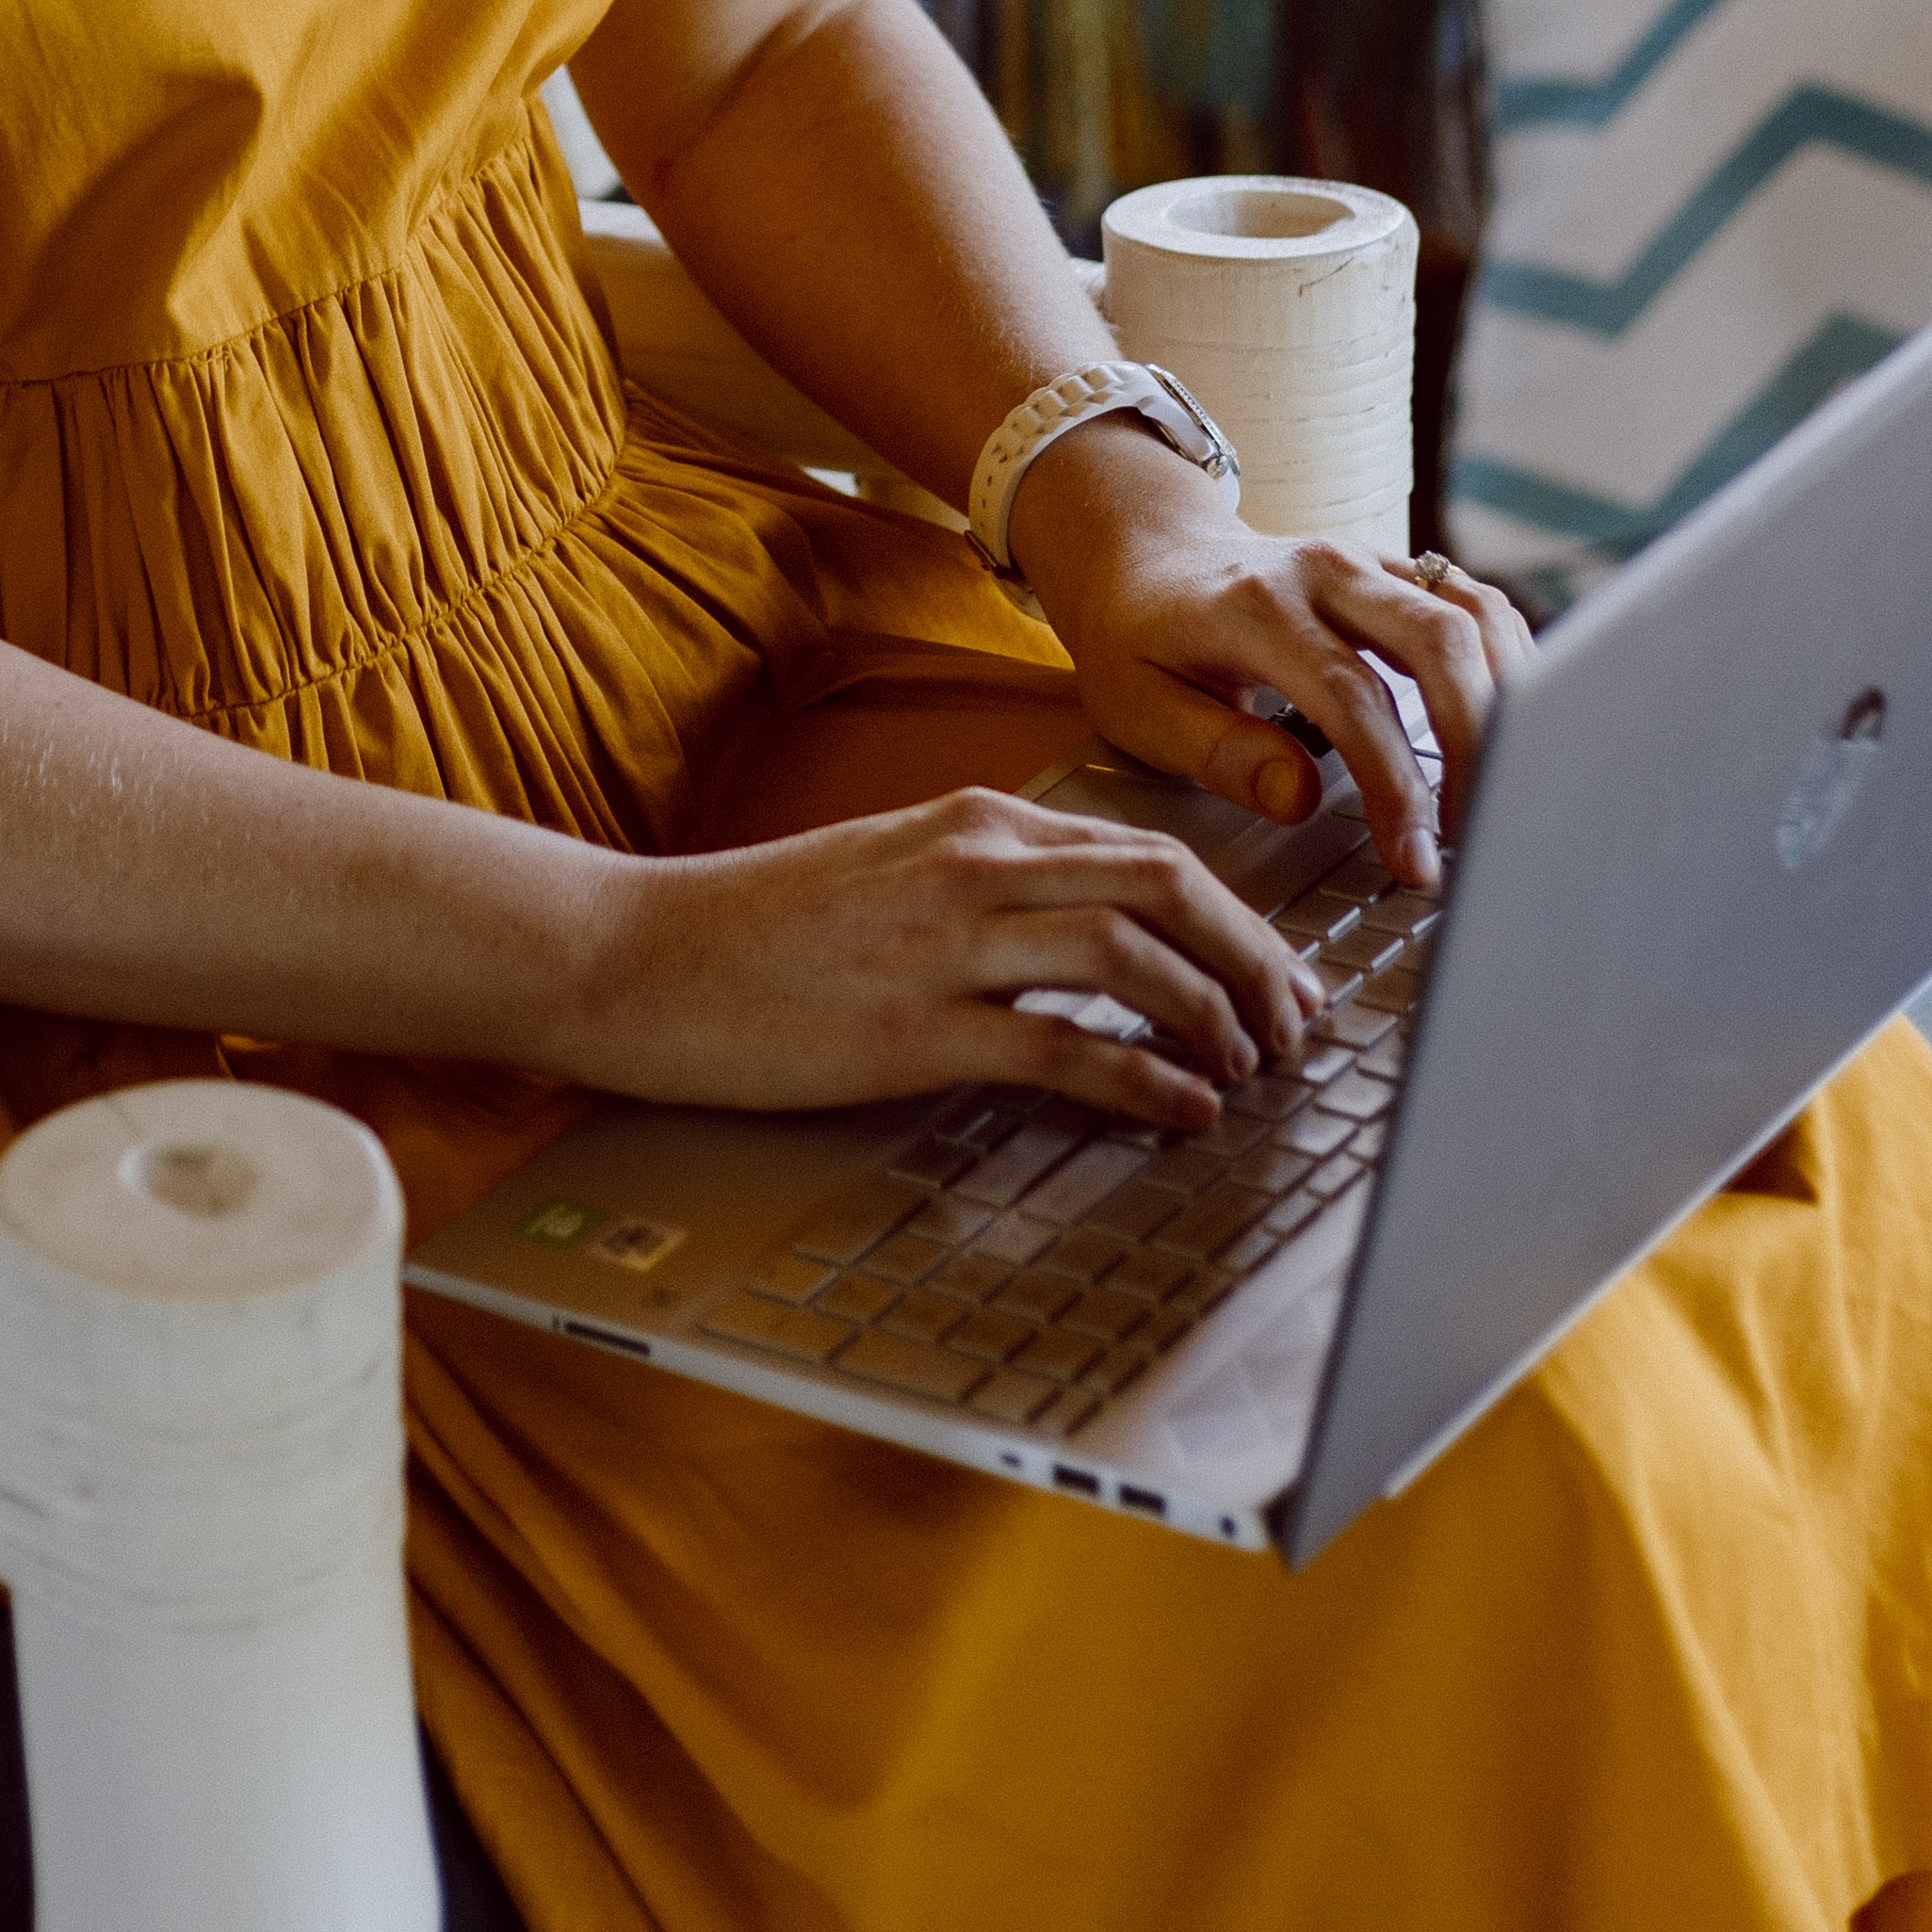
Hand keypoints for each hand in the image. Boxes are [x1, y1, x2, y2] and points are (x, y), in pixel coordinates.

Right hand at [561, 789, 1329, 1136]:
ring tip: (1249, 1074)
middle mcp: (975, 863)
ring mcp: (945, 943)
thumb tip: (1090, 930)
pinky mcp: (915, 1030)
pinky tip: (1183, 1111)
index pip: (1151, 850)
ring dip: (1215, 1019)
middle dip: (1256, 961)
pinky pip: (1066, 1049)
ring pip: (1136, 958)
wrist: (635, 954)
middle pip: (1170, 890)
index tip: (1279, 975)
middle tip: (1296, 1028)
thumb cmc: (757, 926)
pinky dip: (1145, 1080)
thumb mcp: (889, 869)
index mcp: (976, 820)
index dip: (1238, 917)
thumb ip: (987, 885)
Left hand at [1005, 423, 1531, 883]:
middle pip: (1436, 639)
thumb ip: (1217, 751)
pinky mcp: (1398, 569)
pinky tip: (1516, 729)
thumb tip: (1301, 797)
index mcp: (1254, 606)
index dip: (1395, 784)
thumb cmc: (1140, 640)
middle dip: (1476, 741)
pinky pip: (1476, 604)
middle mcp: (1323, 569)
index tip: (1417, 861)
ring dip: (1509, 699)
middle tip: (1483, 833)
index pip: (1351, 696)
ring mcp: (1368, 560)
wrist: (1146, 554)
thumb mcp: (1138, 707)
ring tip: (1508, 790)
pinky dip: (1510, 663)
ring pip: (1472, 613)